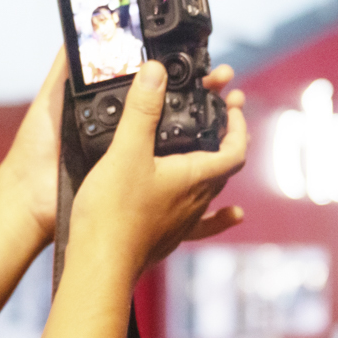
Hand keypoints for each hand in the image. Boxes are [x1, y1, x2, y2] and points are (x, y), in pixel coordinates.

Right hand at [0, 54, 246, 245]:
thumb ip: (142, 110)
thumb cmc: (113, 213)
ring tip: (209, 149)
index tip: (233, 105)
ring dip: (214, 165)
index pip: (235, 149)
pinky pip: (200, 222)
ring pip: (210, 190)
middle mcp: (196, 201)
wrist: (99, 264)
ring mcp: (182, 221)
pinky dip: (217, 214)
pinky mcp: (165, 236)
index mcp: (194, 178)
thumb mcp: (126, 151)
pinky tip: (228, 215)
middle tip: (219, 115)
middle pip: (224, 166)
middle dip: (225, 137)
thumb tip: (156, 73)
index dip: (238, 125)